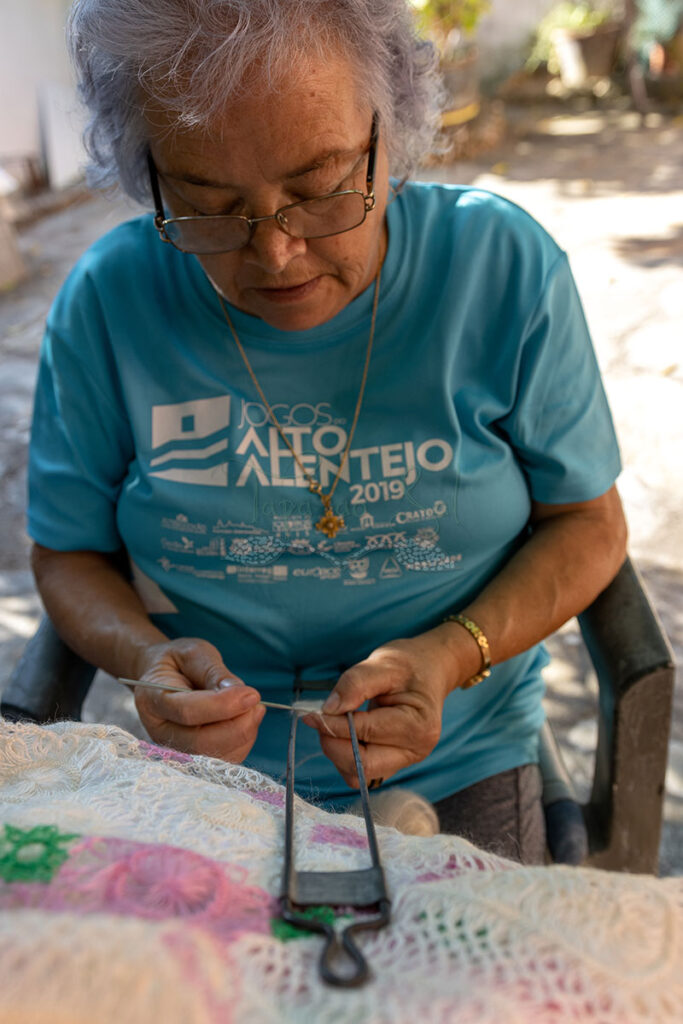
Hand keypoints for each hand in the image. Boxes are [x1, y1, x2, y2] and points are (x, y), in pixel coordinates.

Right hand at [133, 637, 264, 761]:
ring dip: (243, 735)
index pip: (188, 711)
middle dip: (238, 726)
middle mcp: (160, 731)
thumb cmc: (178, 662)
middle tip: (256, 703)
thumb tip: (240, 693)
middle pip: (201, 743)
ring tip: (253, 708)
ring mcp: (175, 748)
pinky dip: (243, 743)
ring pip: (215, 756)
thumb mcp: (194, 653)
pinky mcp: (193, 757)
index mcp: (153, 699)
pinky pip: (223, 761)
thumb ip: (214, 672)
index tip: (251, 694)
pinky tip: (246, 720)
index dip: (223, 706)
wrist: (163, 677)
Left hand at [301, 634, 454, 787]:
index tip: (311, 714)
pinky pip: (361, 772)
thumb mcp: (384, 663)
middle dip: (334, 744)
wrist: (428, 670)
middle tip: (320, 719)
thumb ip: (355, 684)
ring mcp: (406, 760)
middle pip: (362, 764)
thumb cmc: (410, 665)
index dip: (333, 724)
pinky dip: (346, 755)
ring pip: (359, 773)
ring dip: (338, 751)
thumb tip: (329, 709)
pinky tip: (347, 732)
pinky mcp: (393, 763)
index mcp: (418, 725)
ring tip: (337, 722)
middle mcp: (415, 750)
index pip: (365, 732)